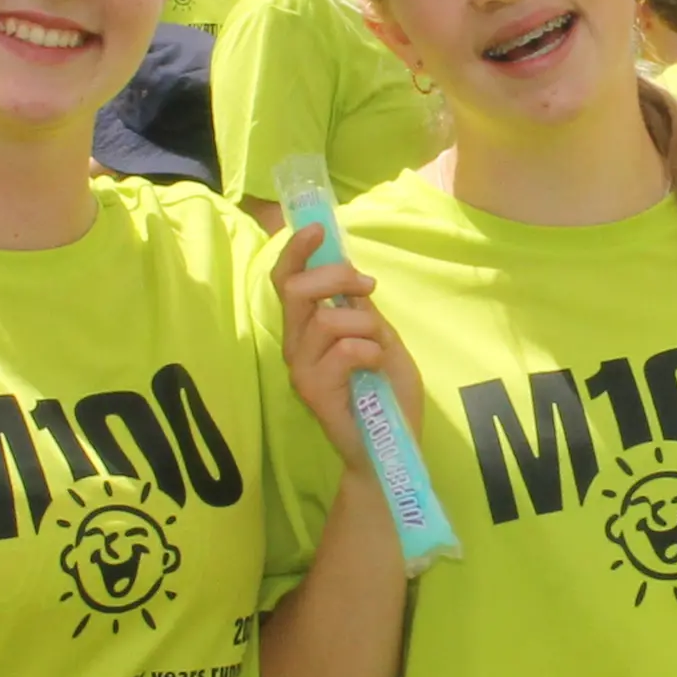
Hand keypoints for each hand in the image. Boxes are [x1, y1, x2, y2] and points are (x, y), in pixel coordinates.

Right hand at [275, 222, 426, 470]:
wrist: (391, 446)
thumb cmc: (386, 393)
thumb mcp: (380, 337)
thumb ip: (360, 310)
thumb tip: (350, 277)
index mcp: (307, 330)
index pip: (285, 282)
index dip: (295, 251)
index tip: (317, 230)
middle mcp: (295, 347)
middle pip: (294, 291)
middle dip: (335, 276)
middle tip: (367, 286)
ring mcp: (302, 371)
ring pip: (324, 321)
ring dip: (363, 323)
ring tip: (378, 344)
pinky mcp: (314, 393)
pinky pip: (341, 351)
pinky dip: (367, 349)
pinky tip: (375, 364)